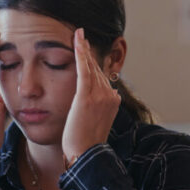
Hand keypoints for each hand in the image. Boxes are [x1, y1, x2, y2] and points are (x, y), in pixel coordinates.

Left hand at [61, 28, 120, 161]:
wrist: (85, 155)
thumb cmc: (85, 144)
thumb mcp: (96, 122)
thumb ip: (99, 107)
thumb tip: (106, 96)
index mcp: (113, 101)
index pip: (101, 77)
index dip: (92, 62)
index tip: (86, 49)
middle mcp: (110, 96)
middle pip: (97, 69)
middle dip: (88, 52)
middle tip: (80, 35)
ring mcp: (100, 96)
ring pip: (91, 67)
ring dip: (84, 49)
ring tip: (78, 34)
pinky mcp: (86, 97)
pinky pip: (84, 69)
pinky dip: (81, 53)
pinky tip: (77, 39)